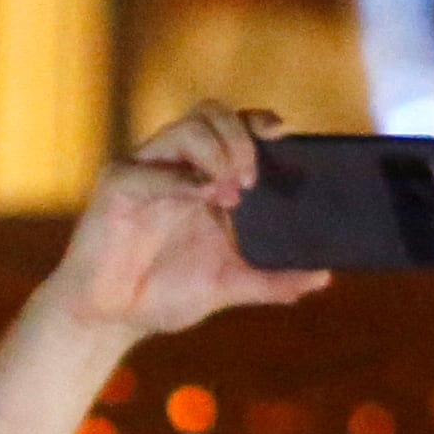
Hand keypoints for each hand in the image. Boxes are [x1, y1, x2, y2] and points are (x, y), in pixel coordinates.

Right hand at [37, 104, 333, 342]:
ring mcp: (145, 172)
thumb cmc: (161, 295)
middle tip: (251, 180)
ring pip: (184, 128)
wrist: (109, 320)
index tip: (281, 133)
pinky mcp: (116, 187)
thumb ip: (272, 281)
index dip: (257, 120)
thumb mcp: (227, 286)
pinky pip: (148, 169)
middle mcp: (175, 165)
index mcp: (203, 177)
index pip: (233, 126)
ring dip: (216, 152)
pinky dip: (180, 178)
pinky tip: (202, 194)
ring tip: (231, 191)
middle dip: (238, 137)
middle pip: (210, 113)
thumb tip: (324, 277)